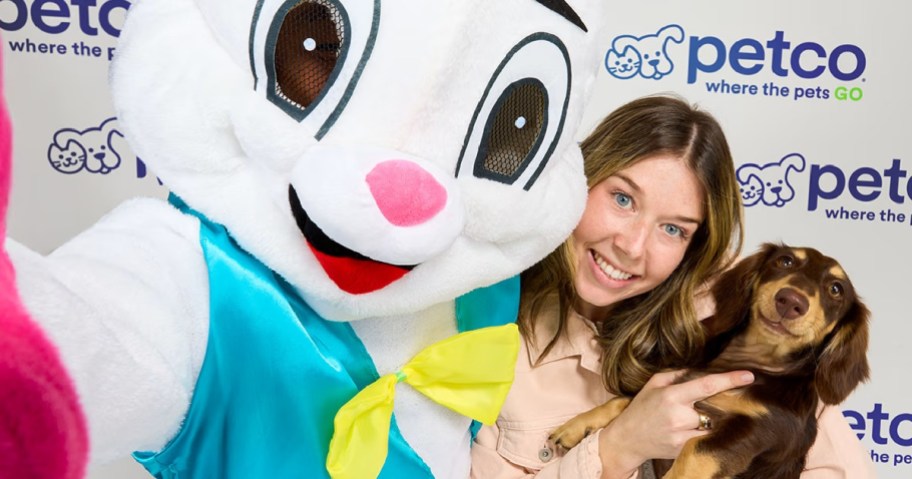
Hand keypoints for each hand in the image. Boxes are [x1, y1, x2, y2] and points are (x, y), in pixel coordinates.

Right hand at [596, 369, 753, 476]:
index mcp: (671, 396)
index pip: (707, 386)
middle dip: (723, 403)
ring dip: (717, 421)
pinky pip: (705, 440)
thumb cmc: (640, 408)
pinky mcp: (683, 450)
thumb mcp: (653, 384)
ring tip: (711, 416)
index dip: (729, 380)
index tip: (749, 376)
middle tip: (729, 399)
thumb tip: (699, 369)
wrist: (627, 439)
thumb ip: (676, 374)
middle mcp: (678, 416)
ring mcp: (681, 436)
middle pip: (715, 408)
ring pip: (713, 426)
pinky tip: (703, 430)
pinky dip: (708, 434)